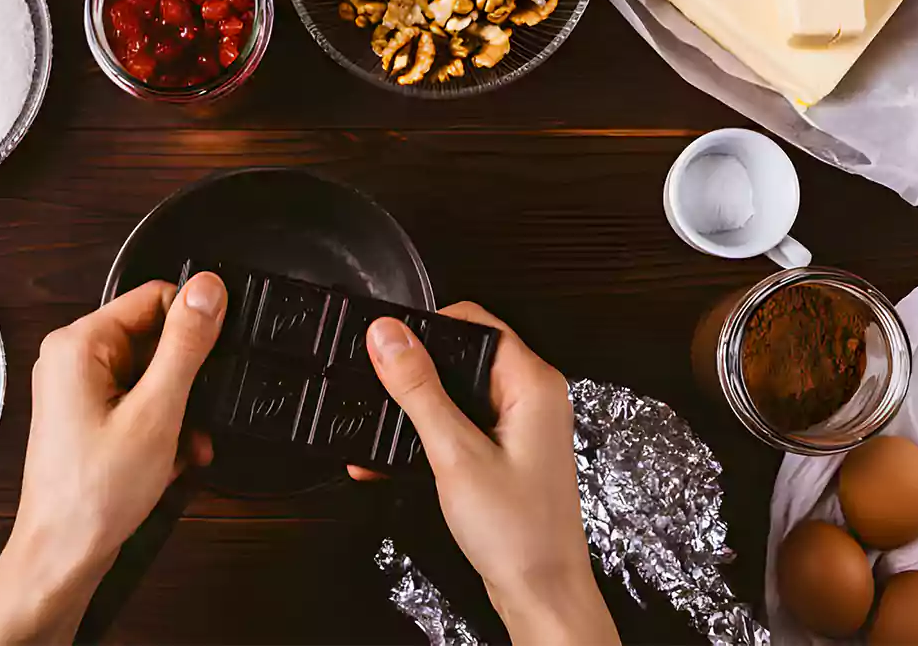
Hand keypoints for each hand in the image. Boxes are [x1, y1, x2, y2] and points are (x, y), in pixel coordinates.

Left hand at [0, 274, 226, 645]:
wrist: (64, 555)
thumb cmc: (96, 492)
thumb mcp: (157, 411)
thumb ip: (186, 345)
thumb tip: (208, 288)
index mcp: (79, 343)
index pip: (156, 297)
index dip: (193, 328)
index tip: (212, 364)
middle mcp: (73, 357)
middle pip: (156, 338)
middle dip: (188, 380)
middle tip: (197, 418)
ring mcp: (79, 387)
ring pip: (154, 373)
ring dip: (181, 408)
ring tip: (186, 446)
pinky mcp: (88, 412)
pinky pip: (141, 399)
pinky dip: (164, 425)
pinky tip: (173, 457)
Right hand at [360, 303, 618, 645]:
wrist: (540, 594)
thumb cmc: (518, 533)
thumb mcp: (455, 453)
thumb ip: (419, 390)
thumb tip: (389, 337)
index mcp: (533, 383)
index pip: (475, 323)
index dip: (427, 327)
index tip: (387, 342)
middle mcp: (531, 397)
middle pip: (462, 356)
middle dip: (414, 371)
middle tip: (377, 386)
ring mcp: (519, 425)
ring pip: (455, 393)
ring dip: (415, 408)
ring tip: (378, 427)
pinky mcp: (504, 451)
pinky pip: (459, 425)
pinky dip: (426, 435)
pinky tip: (390, 454)